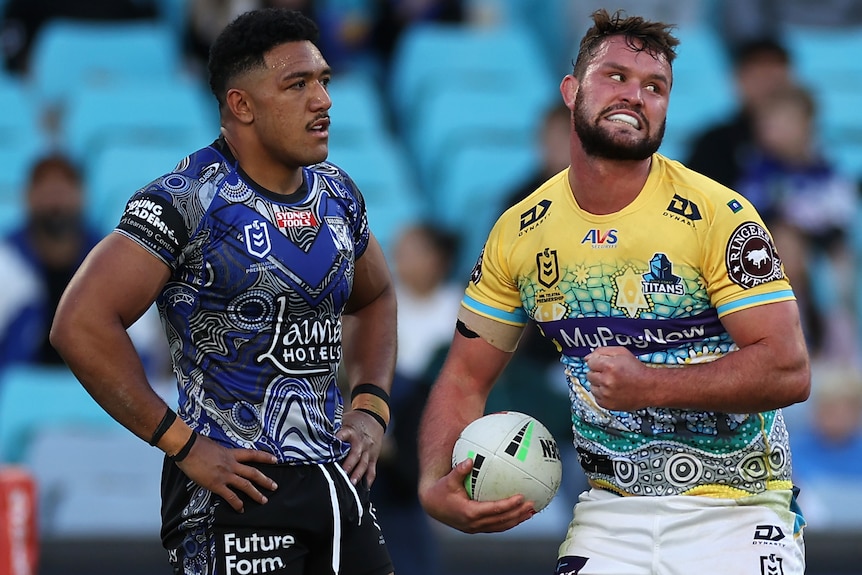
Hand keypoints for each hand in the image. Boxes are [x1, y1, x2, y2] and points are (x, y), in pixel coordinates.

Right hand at [175, 434, 277, 512]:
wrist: (187, 448)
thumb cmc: (197, 444)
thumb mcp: (214, 445)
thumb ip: (221, 452)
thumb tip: (220, 454)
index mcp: (231, 453)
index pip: (253, 454)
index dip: (265, 457)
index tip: (275, 460)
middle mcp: (232, 464)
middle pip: (253, 473)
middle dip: (265, 480)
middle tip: (274, 486)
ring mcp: (225, 475)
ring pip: (246, 485)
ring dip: (256, 494)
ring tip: (264, 500)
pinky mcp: (216, 484)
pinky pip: (230, 496)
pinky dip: (237, 503)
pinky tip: (241, 509)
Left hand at [336, 409, 384, 485]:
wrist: (374, 418)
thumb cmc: (354, 421)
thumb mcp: (344, 420)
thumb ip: (333, 429)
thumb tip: (315, 434)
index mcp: (351, 431)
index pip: (345, 434)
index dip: (340, 438)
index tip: (334, 443)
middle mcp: (361, 442)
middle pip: (356, 454)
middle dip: (349, 464)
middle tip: (343, 473)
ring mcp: (368, 451)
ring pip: (364, 464)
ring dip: (358, 474)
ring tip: (352, 483)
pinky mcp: (373, 457)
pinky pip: (372, 469)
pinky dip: (369, 479)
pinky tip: (364, 488)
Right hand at [419, 458, 535, 533]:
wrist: (432, 506)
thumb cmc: (441, 490)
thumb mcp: (448, 479)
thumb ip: (459, 470)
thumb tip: (470, 460)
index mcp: (469, 512)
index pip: (494, 510)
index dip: (508, 505)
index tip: (521, 497)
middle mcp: (474, 523)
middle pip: (501, 521)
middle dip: (518, 514)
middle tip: (532, 505)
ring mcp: (476, 528)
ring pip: (500, 526)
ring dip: (516, 520)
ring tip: (530, 512)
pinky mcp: (476, 528)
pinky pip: (496, 526)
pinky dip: (508, 521)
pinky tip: (518, 514)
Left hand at [585, 346, 649, 410]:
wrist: (650, 388)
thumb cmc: (637, 370)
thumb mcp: (622, 353)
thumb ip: (602, 351)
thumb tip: (587, 358)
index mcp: (609, 366)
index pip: (590, 362)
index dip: (598, 362)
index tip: (605, 365)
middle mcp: (606, 381)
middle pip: (589, 375)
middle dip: (598, 373)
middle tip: (611, 374)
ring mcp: (606, 394)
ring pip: (591, 386)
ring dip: (599, 384)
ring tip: (613, 383)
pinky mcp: (607, 404)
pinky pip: (596, 397)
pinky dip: (602, 394)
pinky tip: (613, 391)